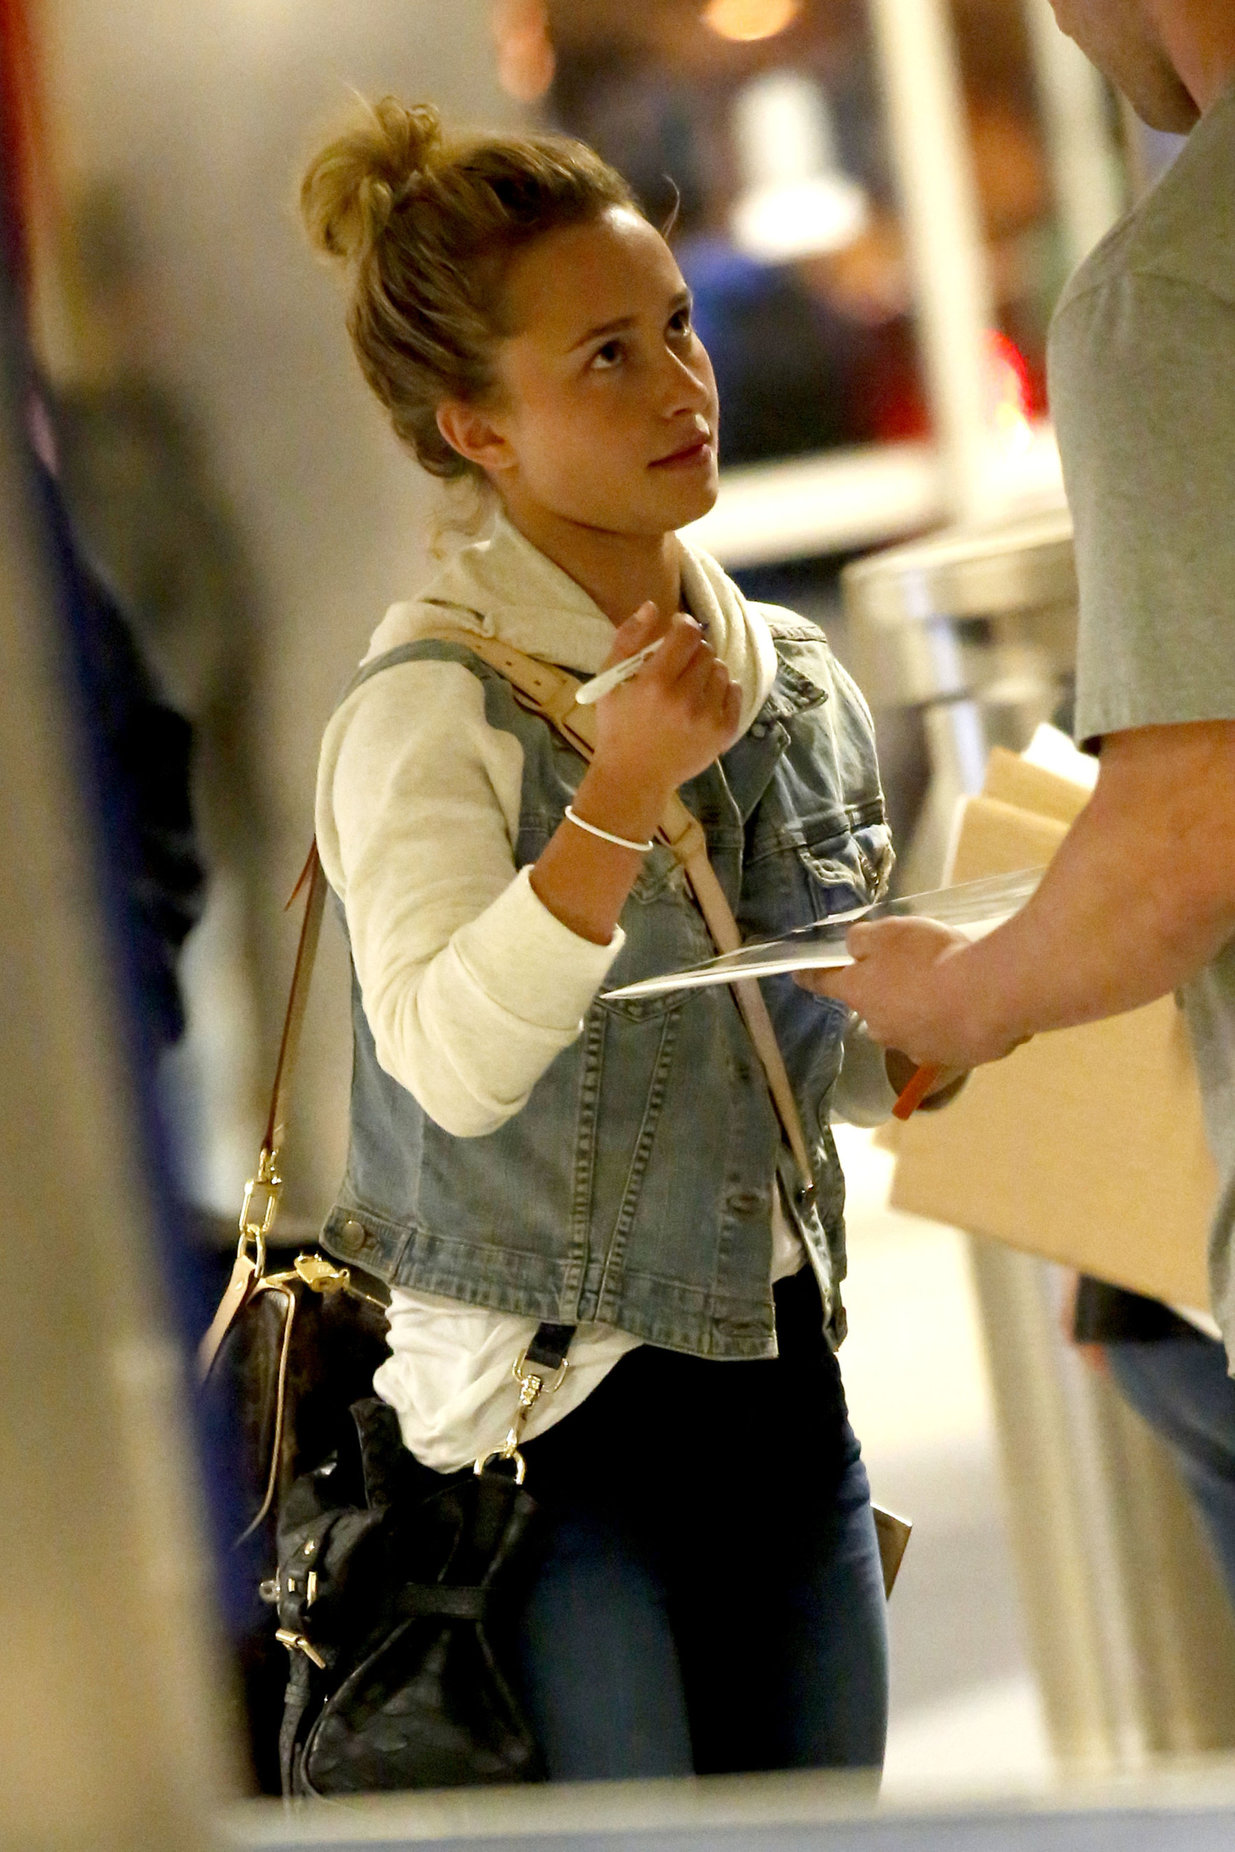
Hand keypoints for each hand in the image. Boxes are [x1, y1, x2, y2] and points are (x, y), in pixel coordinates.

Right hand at [588, 603, 740, 824]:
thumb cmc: (617, 726)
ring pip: (721, 670)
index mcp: (655, 683)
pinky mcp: (723, 733)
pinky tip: (705, 699)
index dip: (683, 626)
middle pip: (705, 651)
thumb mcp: (610, 681)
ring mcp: (708, 718)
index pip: (687, 634)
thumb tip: (653, 606)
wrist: (634, 777)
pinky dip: (723, 690)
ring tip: (690, 685)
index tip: (676, 633)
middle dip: (692, 652)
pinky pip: (735, 693)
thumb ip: (628, 640)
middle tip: (678, 666)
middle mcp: (685, 699)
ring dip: (707, 671)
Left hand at [797, 915, 1023, 1069]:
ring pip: (908, 1024)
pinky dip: (948, 1024)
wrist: (986, 997)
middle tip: (913, 969)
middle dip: (885, 993)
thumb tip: (854, 950)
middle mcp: (879, 1027)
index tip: (799, 975)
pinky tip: (969, 1007)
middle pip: (873, 1007)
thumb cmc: (929, 958)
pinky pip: (940, 1037)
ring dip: (919, 1010)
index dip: (811, 976)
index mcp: (859, 993)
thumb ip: (863, 939)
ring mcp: (913, 1048)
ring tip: (948, 989)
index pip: (824, 984)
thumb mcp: (889, 932)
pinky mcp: (946, 1058)